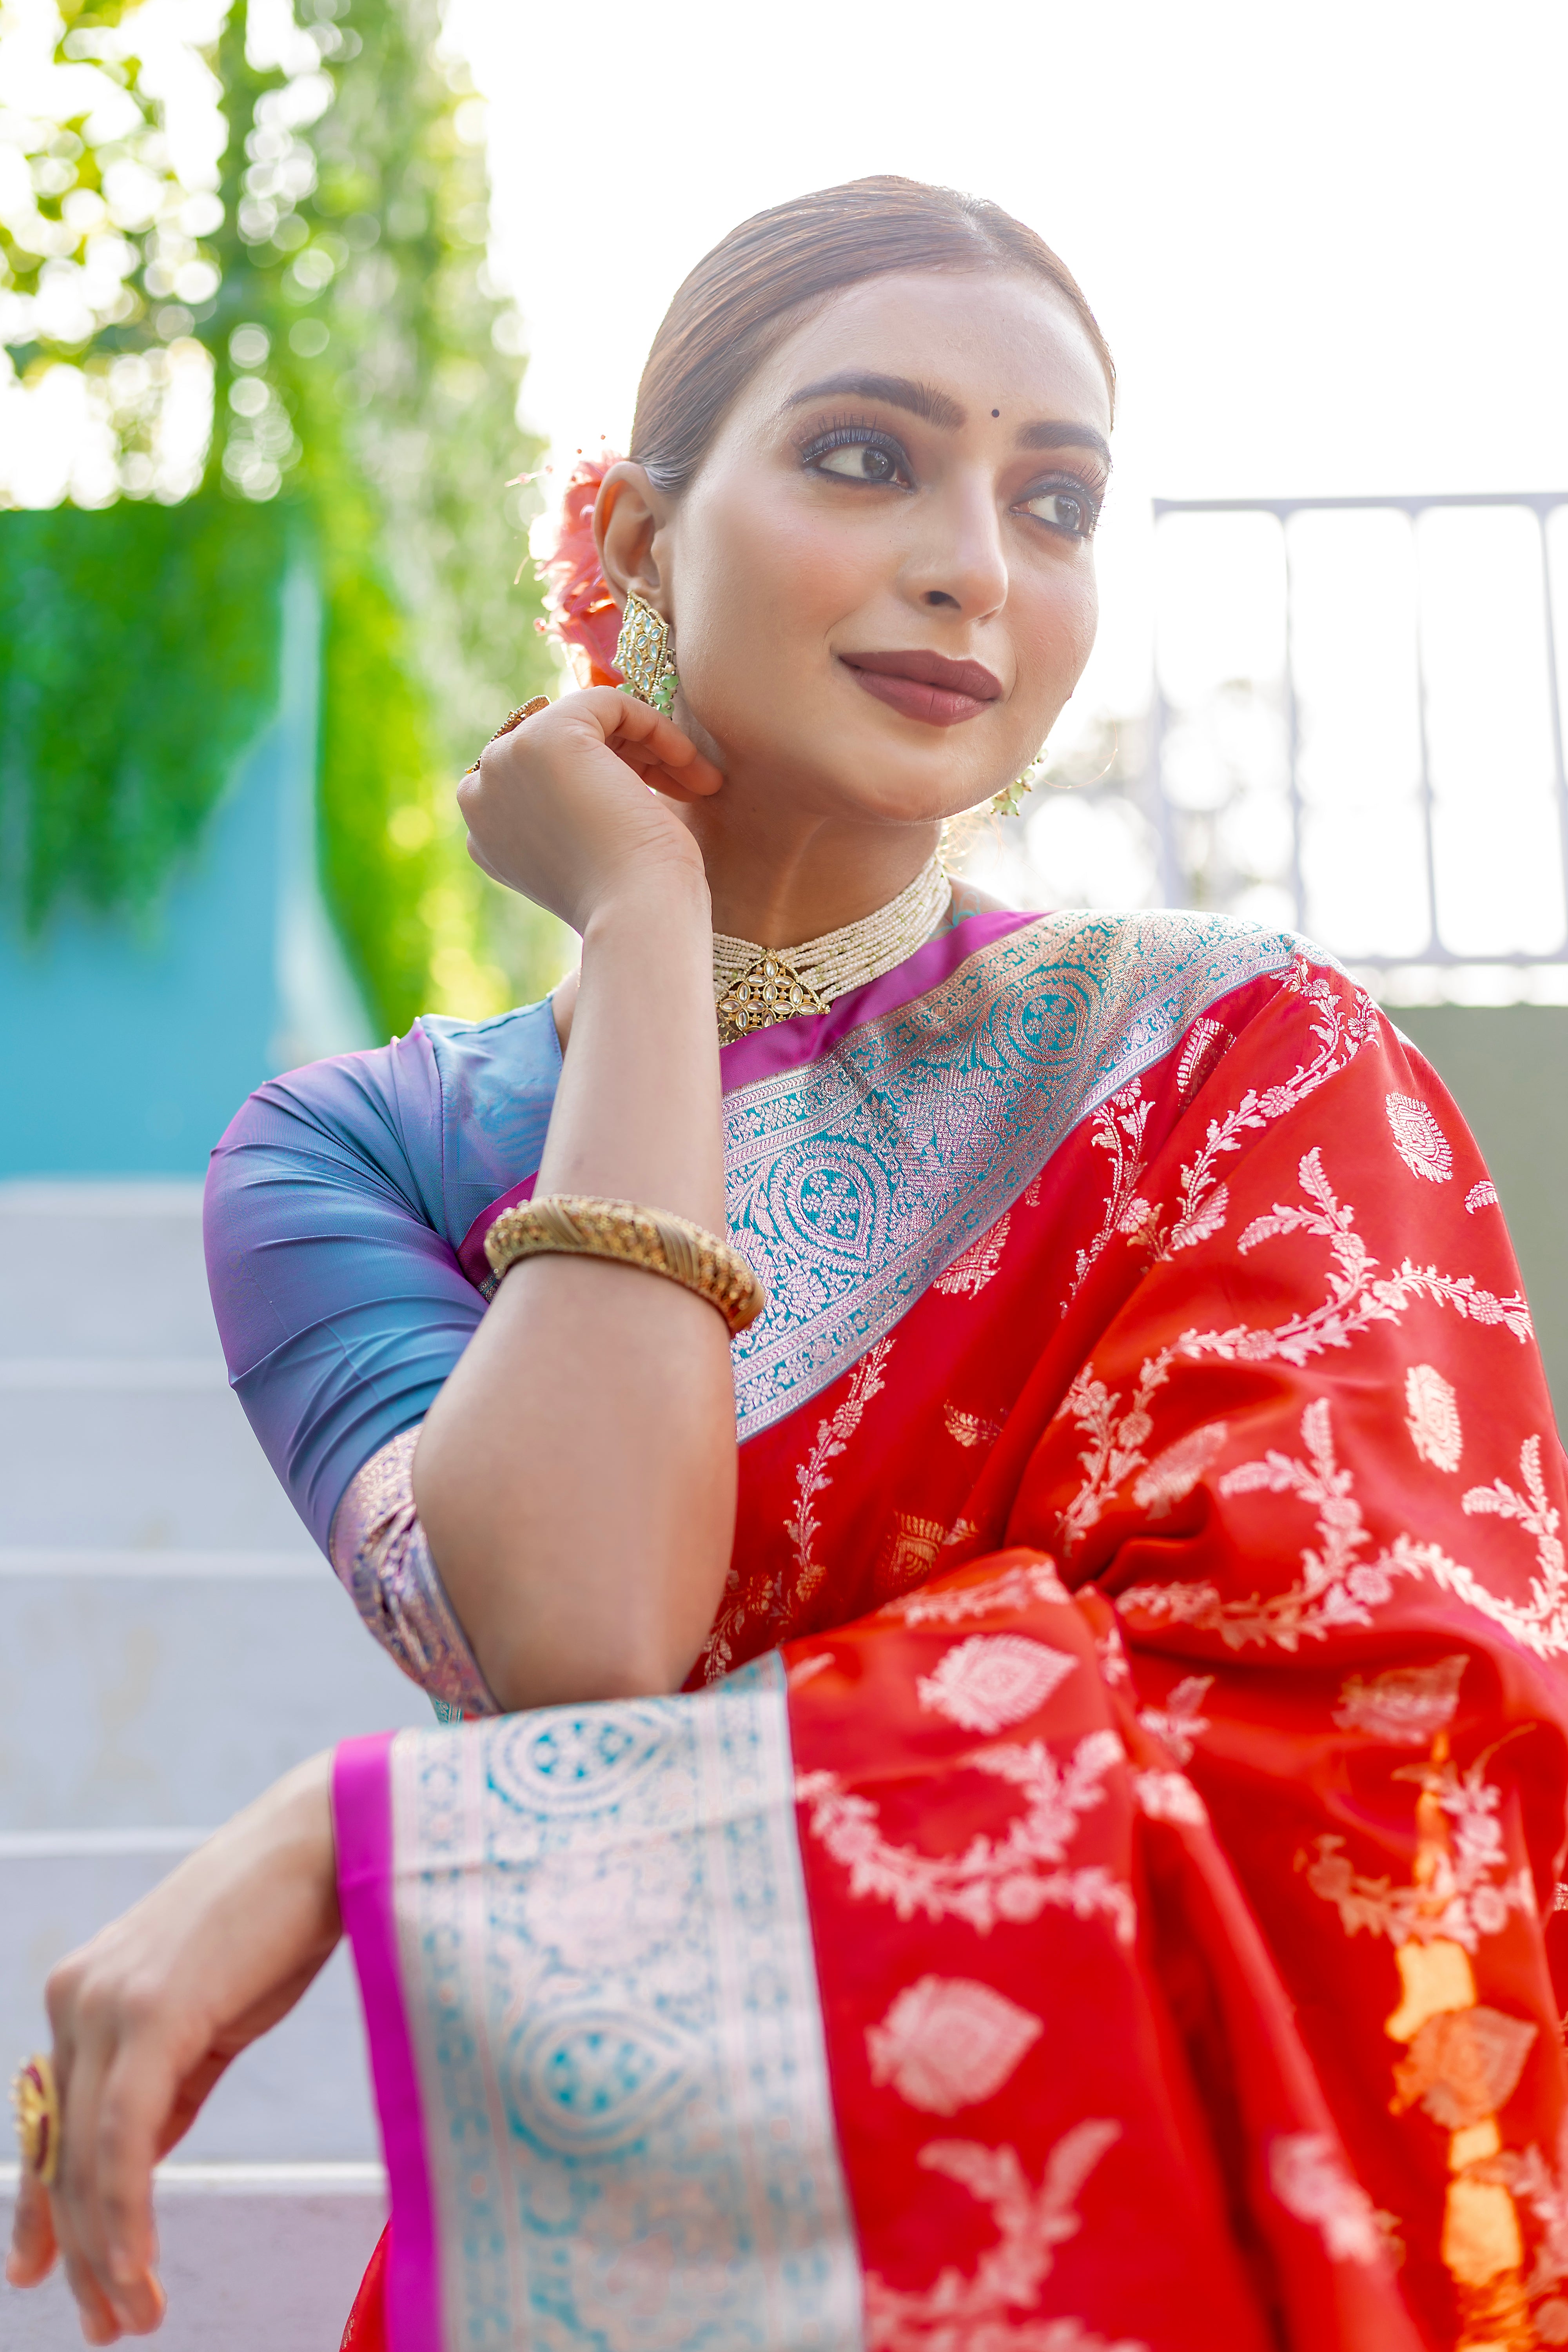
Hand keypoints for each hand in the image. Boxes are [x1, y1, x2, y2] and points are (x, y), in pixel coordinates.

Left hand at [6, 1754, 340, 2341]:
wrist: (326, 1841)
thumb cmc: (280, 1923)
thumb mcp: (209, 2020)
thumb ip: (166, 2087)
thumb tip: (137, 2163)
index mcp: (84, 1994)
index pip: (50, 2125)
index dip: (42, 2208)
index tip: (40, 2273)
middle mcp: (76, 1997)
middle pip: (60, 2152)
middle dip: (78, 2249)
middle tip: (104, 2324)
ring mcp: (105, 2003)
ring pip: (84, 2157)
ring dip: (105, 2250)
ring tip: (129, 2316)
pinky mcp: (148, 2016)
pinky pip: (122, 2139)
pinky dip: (126, 2214)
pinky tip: (137, 2267)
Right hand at [458, 687, 724, 932]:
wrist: (637, 916)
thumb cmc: (632, 901)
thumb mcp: (593, 851)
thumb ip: (577, 810)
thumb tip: (603, 769)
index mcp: (487, 833)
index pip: (546, 777)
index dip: (608, 780)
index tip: (657, 802)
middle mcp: (482, 796)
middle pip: (564, 746)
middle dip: (634, 760)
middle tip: (690, 786)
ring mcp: (506, 762)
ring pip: (588, 724)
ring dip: (652, 748)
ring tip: (702, 782)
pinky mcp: (544, 736)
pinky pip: (608, 703)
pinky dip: (655, 727)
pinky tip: (689, 764)